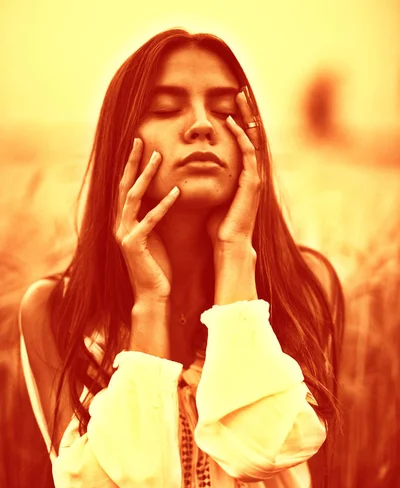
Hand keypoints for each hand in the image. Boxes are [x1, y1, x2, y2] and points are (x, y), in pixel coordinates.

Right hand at [115, 138, 179, 302]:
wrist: (153, 294)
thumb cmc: (156, 265)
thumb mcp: (153, 235)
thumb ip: (151, 216)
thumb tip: (162, 195)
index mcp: (124, 221)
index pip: (126, 187)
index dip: (131, 165)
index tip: (140, 144)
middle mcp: (119, 225)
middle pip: (125, 186)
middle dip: (132, 162)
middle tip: (140, 139)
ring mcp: (124, 234)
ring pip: (133, 198)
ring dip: (146, 176)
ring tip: (158, 157)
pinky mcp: (134, 245)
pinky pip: (150, 220)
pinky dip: (163, 205)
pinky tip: (176, 192)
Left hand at [206, 90, 260, 250]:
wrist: (229, 245)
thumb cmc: (219, 227)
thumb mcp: (215, 197)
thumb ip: (214, 182)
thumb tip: (199, 172)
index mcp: (247, 176)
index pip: (246, 141)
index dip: (241, 121)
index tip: (232, 103)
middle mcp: (255, 173)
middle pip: (254, 134)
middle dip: (248, 112)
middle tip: (241, 90)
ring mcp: (256, 177)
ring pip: (254, 138)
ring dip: (247, 116)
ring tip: (240, 96)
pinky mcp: (252, 183)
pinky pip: (248, 153)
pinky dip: (240, 136)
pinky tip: (230, 121)